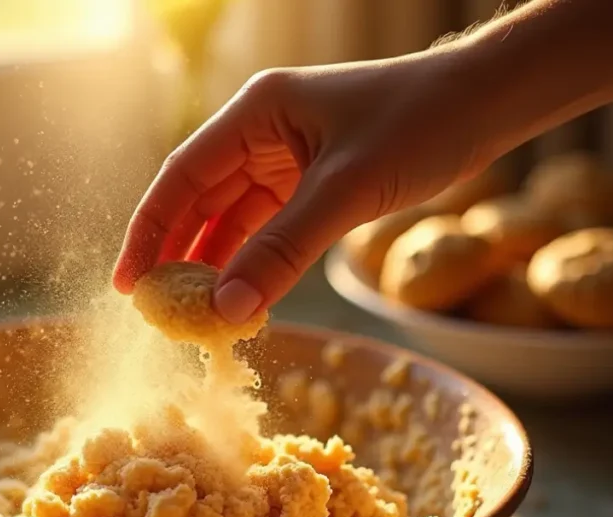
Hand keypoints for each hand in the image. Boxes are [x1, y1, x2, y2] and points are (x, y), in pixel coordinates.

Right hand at [113, 51, 490, 322]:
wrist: (484, 105)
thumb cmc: (418, 125)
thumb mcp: (345, 191)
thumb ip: (283, 251)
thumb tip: (228, 311)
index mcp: (255, 113)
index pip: (181, 176)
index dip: (149, 230)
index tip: (129, 283)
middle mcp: (260, 132)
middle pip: (199, 200)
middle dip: (178, 255)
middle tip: (159, 311)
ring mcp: (285, 156)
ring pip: (232, 218)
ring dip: (215, 264)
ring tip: (195, 314)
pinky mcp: (310, 180)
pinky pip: (267, 226)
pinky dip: (254, 261)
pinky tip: (243, 295)